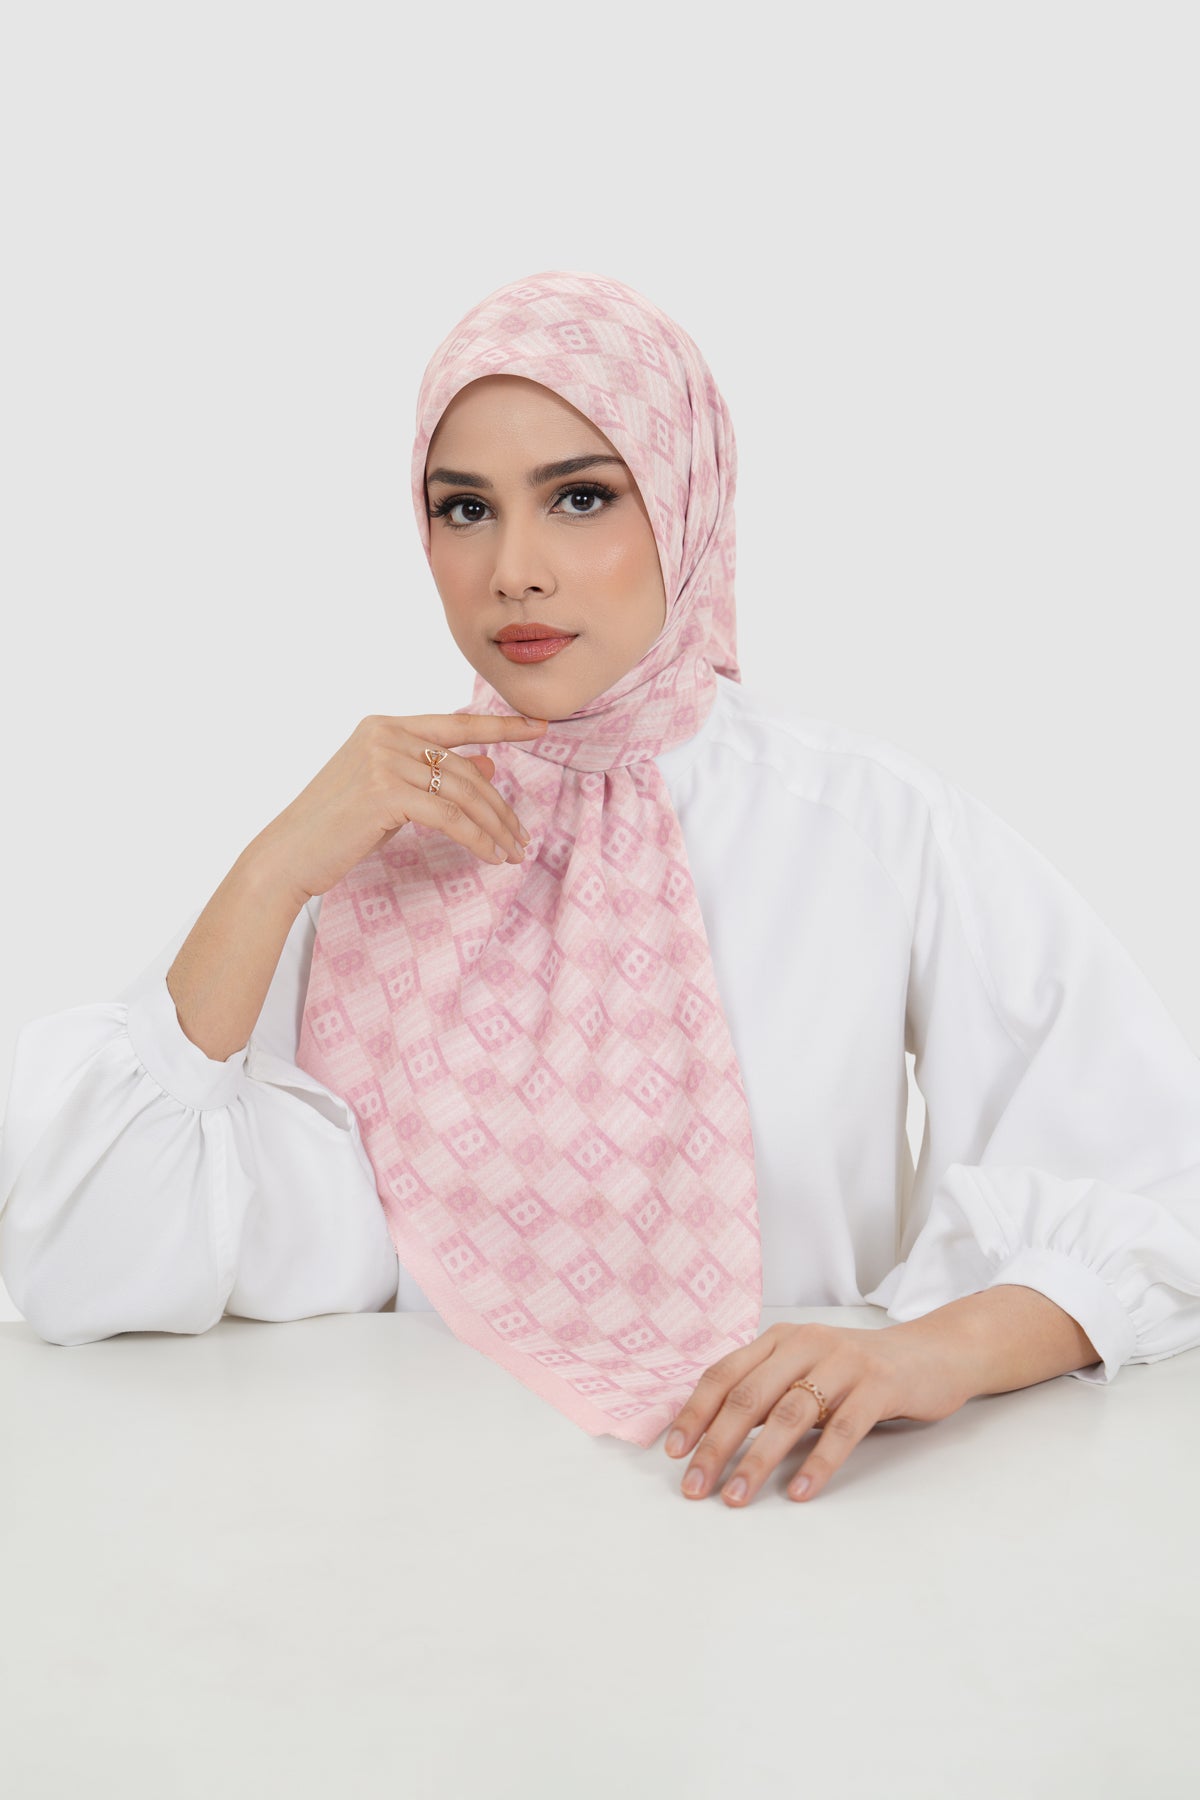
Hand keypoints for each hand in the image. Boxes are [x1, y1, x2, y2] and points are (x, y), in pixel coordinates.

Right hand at [253, 710, 548, 904]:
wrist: (288, 854)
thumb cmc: (336, 827)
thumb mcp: (390, 793)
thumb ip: (433, 775)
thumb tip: (490, 767)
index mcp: (385, 726)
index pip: (456, 724)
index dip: (502, 727)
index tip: (540, 728)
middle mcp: (385, 735)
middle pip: (465, 768)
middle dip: (500, 806)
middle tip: (522, 835)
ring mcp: (384, 761)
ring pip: (463, 793)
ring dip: (495, 826)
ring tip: (512, 851)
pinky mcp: (385, 794)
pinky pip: (449, 816)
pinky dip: (476, 838)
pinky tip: (490, 855)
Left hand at [664, 1319, 976, 1505]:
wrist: (933, 1353)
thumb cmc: (859, 1371)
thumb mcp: (808, 1370)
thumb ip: (769, 1391)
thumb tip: (714, 1436)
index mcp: (781, 1340)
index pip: (724, 1374)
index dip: (695, 1413)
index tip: (674, 1453)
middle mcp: (807, 1344)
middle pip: (748, 1396)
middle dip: (716, 1445)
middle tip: (695, 1487)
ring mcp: (844, 1362)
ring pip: (789, 1413)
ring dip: (758, 1460)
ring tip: (736, 1497)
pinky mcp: (879, 1385)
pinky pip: (843, 1429)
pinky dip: (817, 1463)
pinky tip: (799, 1492)